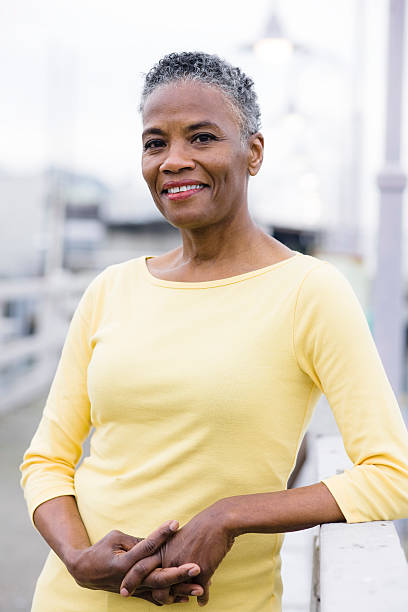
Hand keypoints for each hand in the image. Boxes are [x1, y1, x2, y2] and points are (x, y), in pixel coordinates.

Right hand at [67, 520, 202, 604]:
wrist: (86, 572)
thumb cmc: (101, 550)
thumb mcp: (116, 538)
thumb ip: (137, 541)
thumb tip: (159, 539)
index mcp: (124, 563)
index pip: (146, 547)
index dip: (161, 534)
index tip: (176, 523)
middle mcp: (131, 579)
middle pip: (158, 577)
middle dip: (179, 573)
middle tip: (197, 567)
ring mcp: (135, 589)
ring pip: (161, 590)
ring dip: (181, 589)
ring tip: (201, 587)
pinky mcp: (137, 593)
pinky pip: (157, 597)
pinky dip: (172, 597)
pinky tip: (188, 597)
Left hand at [120, 502, 234, 605]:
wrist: (218, 521)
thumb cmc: (202, 528)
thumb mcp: (181, 538)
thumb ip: (172, 550)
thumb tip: (167, 560)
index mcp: (163, 549)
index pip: (140, 565)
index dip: (130, 576)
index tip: (121, 585)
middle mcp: (168, 558)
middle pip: (148, 579)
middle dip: (134, 586)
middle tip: (123, 593)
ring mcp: (182, 567)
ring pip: (169, 591)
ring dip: (172, 599)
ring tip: (181, 599)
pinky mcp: (199, 572)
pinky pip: (199, 592)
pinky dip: (202, 597)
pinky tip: (203, 600)